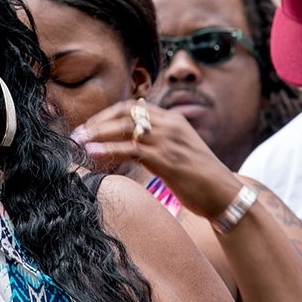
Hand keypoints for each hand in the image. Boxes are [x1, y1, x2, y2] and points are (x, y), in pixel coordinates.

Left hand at [72, 99, 241, 219]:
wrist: (223, 194)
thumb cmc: (199, 176)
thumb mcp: (179, 149)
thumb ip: (158, 138)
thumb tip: (135, 131)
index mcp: (172, 120)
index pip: (132, 107)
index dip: (107, 114)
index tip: (90, 126)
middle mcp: (169, 125)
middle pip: (124, 113)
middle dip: (97, 121)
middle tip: (78, 133)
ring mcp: (168, 141)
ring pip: (124, 128)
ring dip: (97, 133)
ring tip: (79, 142)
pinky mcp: (166, 160)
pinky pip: (130, 149)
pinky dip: (109, 149)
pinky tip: (94, 154)